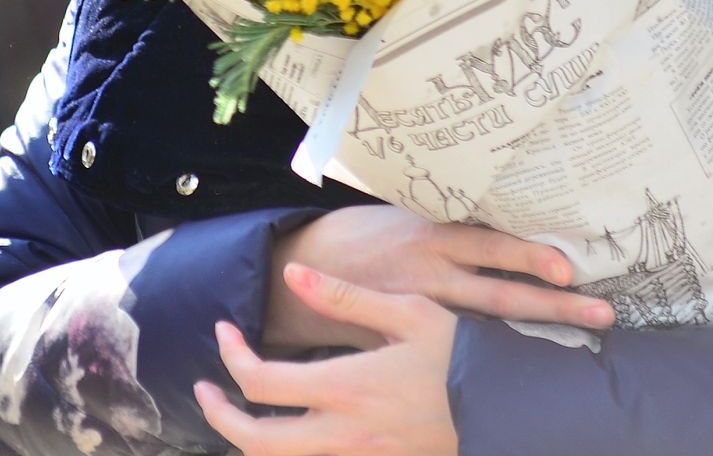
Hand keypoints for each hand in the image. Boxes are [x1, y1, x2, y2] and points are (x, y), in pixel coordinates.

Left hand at [198, 264, 458, 455]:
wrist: (506, 408)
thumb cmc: (459, 354)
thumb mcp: (409, 312)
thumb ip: (345, 298)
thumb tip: (294, 275)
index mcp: (346, 388)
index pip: (260, 382)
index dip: (230, 357)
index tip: (224, 331)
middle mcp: (343, 434)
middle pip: (255, 440)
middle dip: (220, 415)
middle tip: (206, 390)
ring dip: (249, 439)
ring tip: (240, 412)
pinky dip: (286, 451)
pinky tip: (285, 429)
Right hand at [265, 205, 610, 350]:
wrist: (299, 270)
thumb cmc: (361, 234)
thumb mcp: (404, 214)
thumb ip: (450, 223)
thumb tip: (503, 217)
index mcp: (432, 236)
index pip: (489, 244)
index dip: (528, 255)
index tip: (566, 268)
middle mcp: (432, 275)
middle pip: (502, 293)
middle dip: (555, 306)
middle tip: (602, 313)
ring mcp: (422, 311)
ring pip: (490, 325)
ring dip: (536, 332)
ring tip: (583, 342)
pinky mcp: (412, 338)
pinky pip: (459, 347)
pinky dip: (494, 354)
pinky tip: (526, 366)